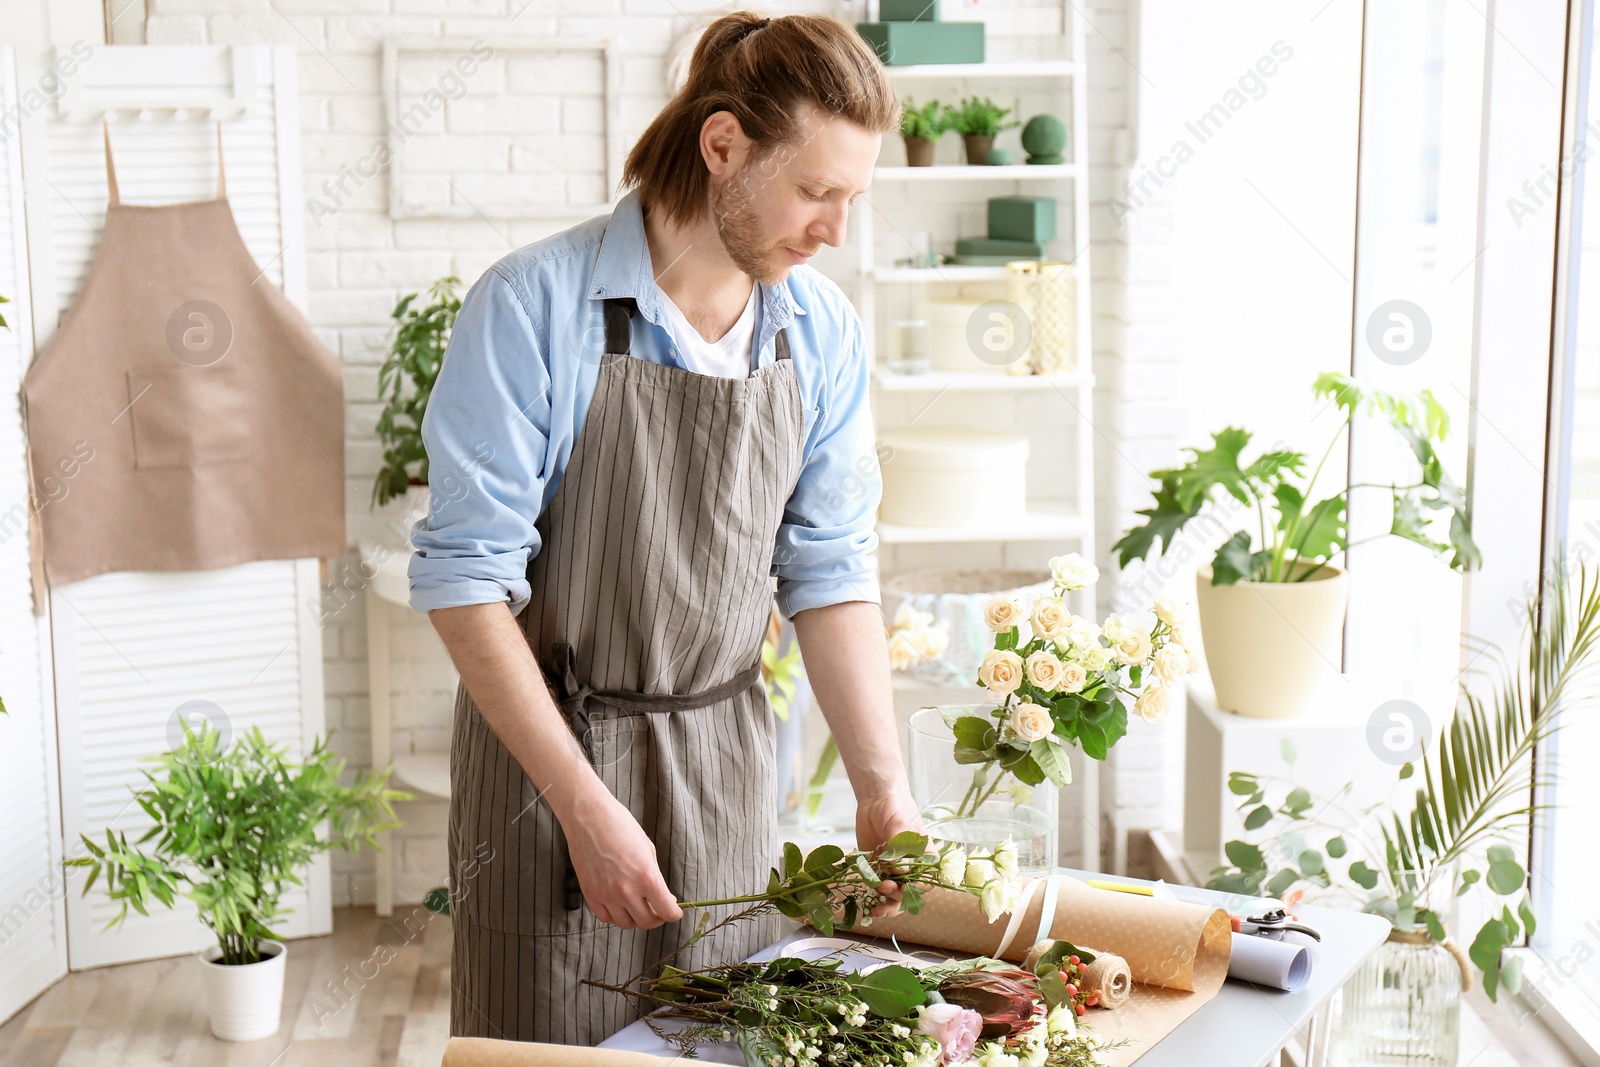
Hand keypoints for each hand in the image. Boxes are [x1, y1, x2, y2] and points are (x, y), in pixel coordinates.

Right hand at [562, 789, 683, 929]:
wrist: (590, 817)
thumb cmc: (621, 826)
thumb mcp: (648, 849)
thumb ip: (654, 876)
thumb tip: (661, 895)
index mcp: (647, 878)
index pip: (666, 911)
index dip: (674, 914)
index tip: (675, 912)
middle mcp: (627, 891)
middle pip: (647, 922)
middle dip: (657, 918)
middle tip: (658, 909)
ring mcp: (606, 895)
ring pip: (626, 924)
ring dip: (636, 918)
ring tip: (638, 906)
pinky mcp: (590, 894)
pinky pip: (605, 917)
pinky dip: (615, 915)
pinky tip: (620, 905)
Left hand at [855, 784, 925, 918]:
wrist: (875, 800)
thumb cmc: (895, 807)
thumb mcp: (900, 824)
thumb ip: (900, 847)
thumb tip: (902, 872)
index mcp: (925, 858)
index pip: (925, 880)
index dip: (916, 889)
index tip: (905, 889)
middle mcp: (911, 867)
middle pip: (909, 892)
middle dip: (897, 897)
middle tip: (884, 888)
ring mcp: (893, 870)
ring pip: (893, 895)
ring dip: (885, 904)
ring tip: (876, 910)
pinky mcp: (877, 869)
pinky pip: (876, 887)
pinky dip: (871, 896)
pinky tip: (866, 903)